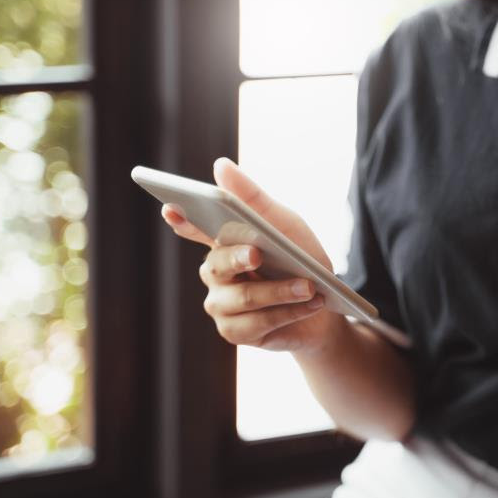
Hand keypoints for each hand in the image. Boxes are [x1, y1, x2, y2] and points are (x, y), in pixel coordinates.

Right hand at [162, 157, 345, 352]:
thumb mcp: (285, 224)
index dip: (181, 219)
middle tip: (258, 253)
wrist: (326, 308)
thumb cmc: (301, 259)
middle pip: (218, 264)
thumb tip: (220, 165)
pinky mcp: (234, 332)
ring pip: (242, 298)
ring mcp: (221, 304)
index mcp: (222, 240)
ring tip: (309, 286)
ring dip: (280, 291)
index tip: (171, 208)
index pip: (193, 227)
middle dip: (240, 258)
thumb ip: (254, 198)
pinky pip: (256, 324)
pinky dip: (286, 313)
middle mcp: (215, 273)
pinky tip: (309, 305)